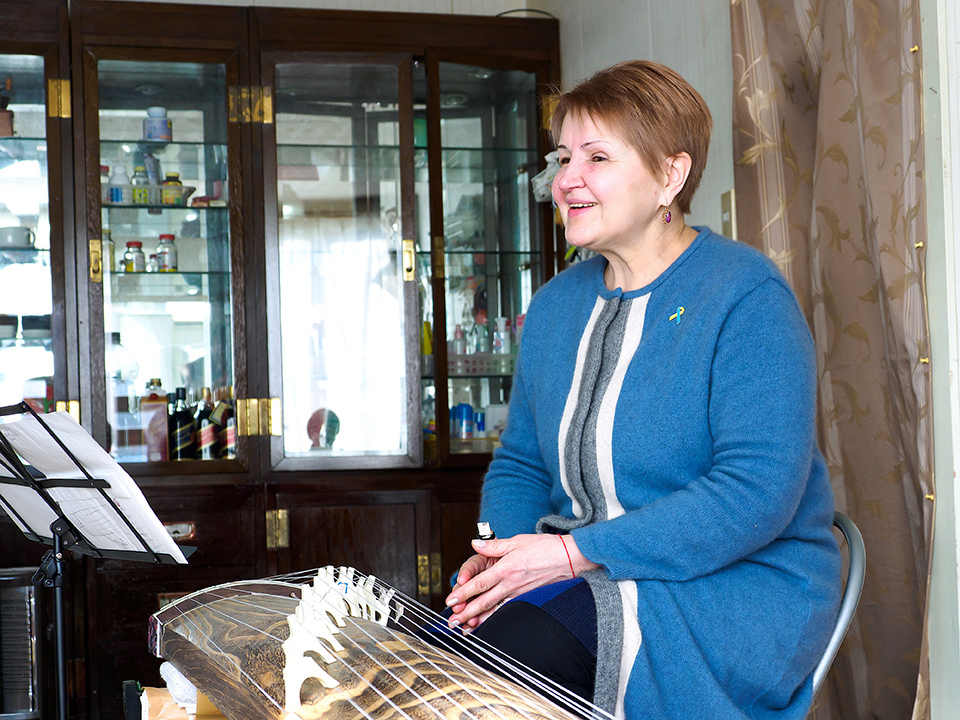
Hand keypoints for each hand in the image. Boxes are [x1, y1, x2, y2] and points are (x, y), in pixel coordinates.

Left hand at [444, 533, 597, 629]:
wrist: (571, 558)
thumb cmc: (546, 547)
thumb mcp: (518, 540)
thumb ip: (494, 545)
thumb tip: (475, 543)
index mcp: (507, 568)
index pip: (480, 583)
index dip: (464, 593)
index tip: (451, 600)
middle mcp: (512, 583)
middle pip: (484, 600)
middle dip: (466, 612)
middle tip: (451, 621)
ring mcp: (520, 593)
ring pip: (494, 609)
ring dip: (477, 619)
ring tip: (464, 628)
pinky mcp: (527, 598)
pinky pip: (507, 610)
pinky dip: (494, 619)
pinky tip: (486, 624)